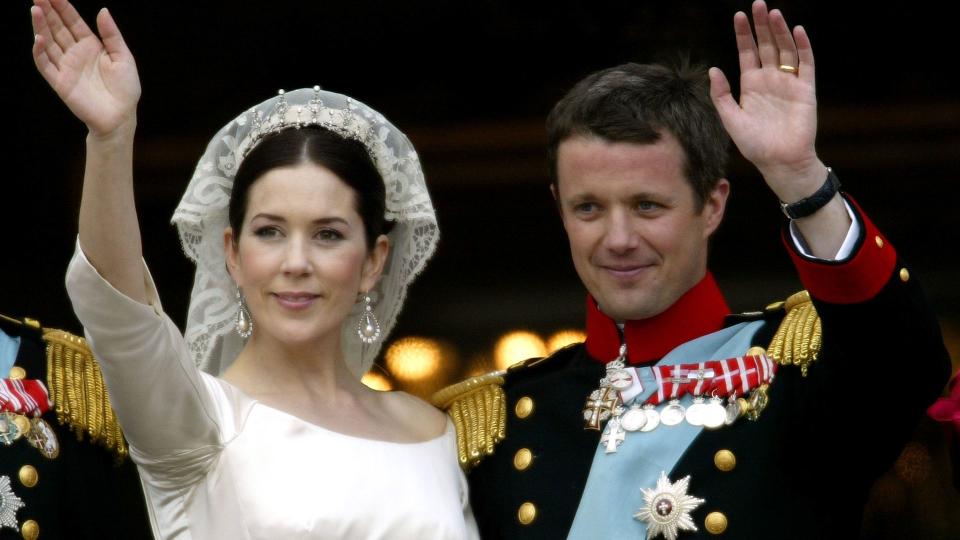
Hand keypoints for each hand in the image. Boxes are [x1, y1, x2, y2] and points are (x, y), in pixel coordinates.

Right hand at [31, 0, 139, 137]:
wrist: (121, 117)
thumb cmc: (126, 89)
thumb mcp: (123, 57)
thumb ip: (111, 35)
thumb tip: (103, 10)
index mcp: (91, 46)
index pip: (73, 22)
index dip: (63, 8)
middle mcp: (76, 54)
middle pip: (58, 28)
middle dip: (48, 12)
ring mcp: (66, 67)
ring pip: (49, 42)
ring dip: (41, 26)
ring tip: (35, 9)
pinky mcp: (60, 82)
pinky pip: (45, 65)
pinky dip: (40, 52)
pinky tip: (39, 38)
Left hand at [709, 0, 824, 201]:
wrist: (779, 161)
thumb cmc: (754, 144)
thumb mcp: (730, 119)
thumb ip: (721, 95)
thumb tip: (713, 69)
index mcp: (750, 85)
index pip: (747, 52)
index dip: (743, 34)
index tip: (738, 15)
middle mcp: (769, 80)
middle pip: (766, 45)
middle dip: (762, 26)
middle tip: (758, 4)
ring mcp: (788, 82)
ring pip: (785, 50)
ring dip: (780, 32)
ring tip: (774, 13)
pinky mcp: (805, 89)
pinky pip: (806, 64)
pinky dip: (802, 47)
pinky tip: (797, 31)